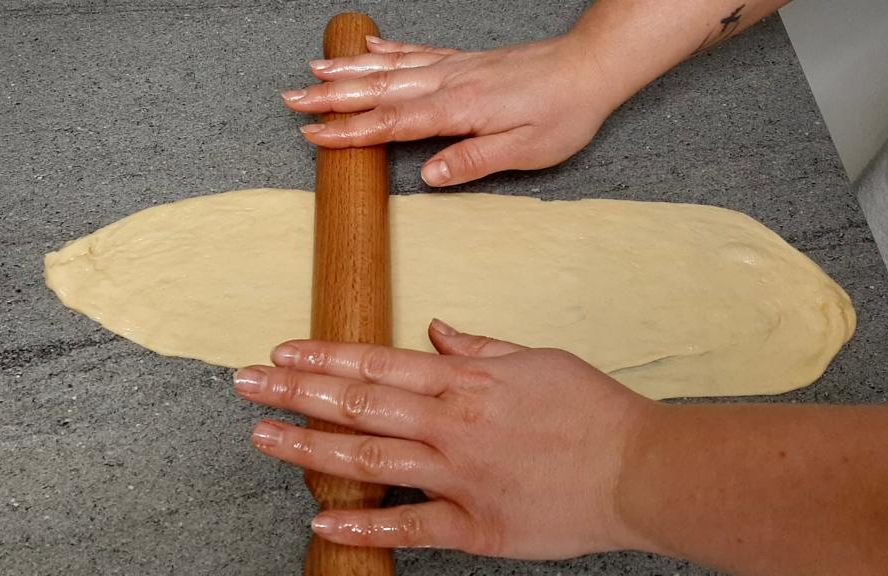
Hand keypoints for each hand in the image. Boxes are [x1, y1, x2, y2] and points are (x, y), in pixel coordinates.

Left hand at [233, 319, 654, 558]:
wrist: (642, 470)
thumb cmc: (593, 410)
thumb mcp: (537, 358)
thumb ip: (479, 347)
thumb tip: (434, 330)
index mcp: (467, 382)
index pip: (378, 363)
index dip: (323, 357)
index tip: (281, 352)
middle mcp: (454, 424)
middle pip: (359, 404)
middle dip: (295, 392)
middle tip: (245, 383)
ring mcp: (461, 477)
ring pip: (370, 458)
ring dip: (309, 448)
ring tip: (262, 437)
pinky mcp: (477, 527)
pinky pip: (411, 526)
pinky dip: (364, 523)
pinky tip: (320, 520)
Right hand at [281, 34, 619, 186]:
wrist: (589, 68)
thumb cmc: (562, 113)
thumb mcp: (524, 151)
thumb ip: (473, 161)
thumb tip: (428, 176)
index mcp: (458, 109)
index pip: (392, 123)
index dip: (349, 130)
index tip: (313, 134)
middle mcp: (448, 82)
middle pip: (379, 90)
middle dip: (331, 96)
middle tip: (290, 99)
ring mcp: (454, 67)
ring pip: (390, 67)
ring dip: (349, 69)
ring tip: (312, 70)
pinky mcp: (464, 60)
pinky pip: (416, 51)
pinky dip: (387, 48)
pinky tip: (367, 46)